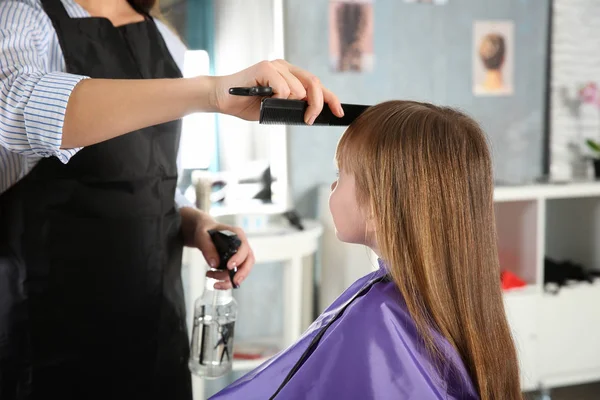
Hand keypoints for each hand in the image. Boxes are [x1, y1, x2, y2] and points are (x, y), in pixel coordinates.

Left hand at [181, 208, 254, 288]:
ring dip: (228, 279)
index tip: (229, 266)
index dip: (239, 258)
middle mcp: (241, 246)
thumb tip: (214, 263)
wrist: (204, 233)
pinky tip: (214, 280)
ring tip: (210, 276)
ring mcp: (239, 255)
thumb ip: (207, 247)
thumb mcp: (202, 235)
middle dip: (242, 274)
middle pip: (249, 261)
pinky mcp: (234, 264)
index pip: (244, 247)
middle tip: (234, 282)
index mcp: (237, 234)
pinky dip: (226, 281)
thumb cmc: (205, 230)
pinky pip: (235, 275)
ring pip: (242, 271)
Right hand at [212, 59, 343, 123]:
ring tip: (276, 106)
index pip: (317, 85)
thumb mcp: (276, 108)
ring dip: (293, 103)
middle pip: (314, 83)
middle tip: (311, 119)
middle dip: (318, 103)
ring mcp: (275, 66)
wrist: (222, 99)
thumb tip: (311, 114)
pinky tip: (268, 99)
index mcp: (290, 75)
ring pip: (299, 87)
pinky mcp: (265, 67)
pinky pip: (283, 86)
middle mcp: (285, 67)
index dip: (331, 98)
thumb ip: (293, 107)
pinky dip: (279, 97)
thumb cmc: (248, 104)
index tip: (339, 112)